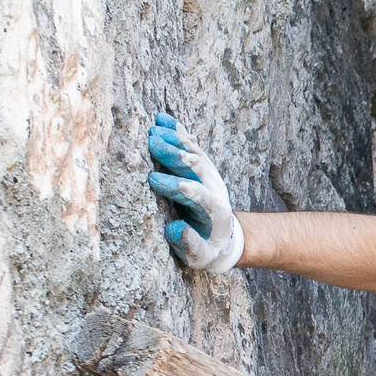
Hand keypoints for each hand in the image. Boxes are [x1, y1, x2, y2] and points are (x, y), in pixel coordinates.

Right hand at [147, 114, 243, 271]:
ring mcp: (210, 176)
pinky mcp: (202, 167)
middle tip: (152, 142)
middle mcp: (215, 189)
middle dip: (175, 154)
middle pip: (198, 167)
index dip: (176, 186)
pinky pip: (192, 146)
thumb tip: (176, 228)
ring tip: (155, 128)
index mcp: (216, 212)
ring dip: (176, 139)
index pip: (197, 194)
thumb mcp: (201, 257)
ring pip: (195, 152)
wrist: (222, 239)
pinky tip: (162, 119)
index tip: (153, 180)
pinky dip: (179, 132)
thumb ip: (191, 246)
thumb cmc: (207, 251)